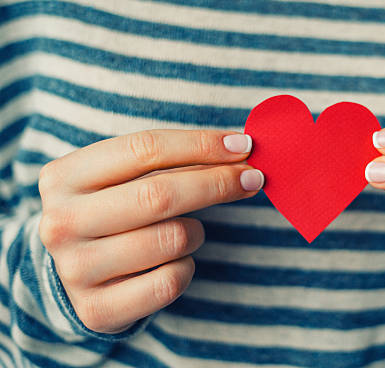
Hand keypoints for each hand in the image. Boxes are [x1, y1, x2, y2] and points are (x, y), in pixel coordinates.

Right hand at [38, 129, 262, 332]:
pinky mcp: (97, 309)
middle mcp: (61, 222)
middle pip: (160, 195)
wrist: (78, 271)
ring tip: (188, 231)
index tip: (243, 147)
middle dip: (217, 183)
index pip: (145, 149)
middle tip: (252, 178)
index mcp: (64, 176)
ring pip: (172, 239)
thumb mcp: (126, 178)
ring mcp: (75, 270)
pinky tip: (174, 262)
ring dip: (197, 232)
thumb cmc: (115, 211)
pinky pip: (171, 281)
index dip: (201, 144)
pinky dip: (186, 267)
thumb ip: (172, 160)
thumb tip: (240, 150)